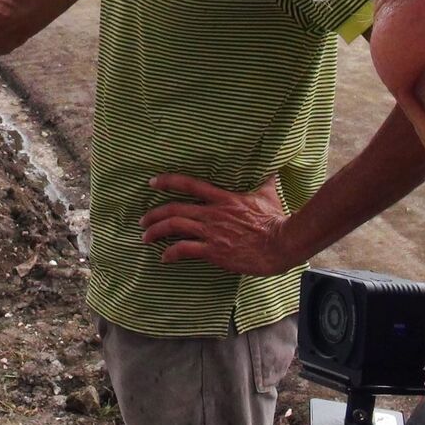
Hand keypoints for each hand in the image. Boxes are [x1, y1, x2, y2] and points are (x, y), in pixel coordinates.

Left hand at [139, 174, 294, 276]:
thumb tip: (271, 166)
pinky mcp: (214, 251)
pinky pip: (185, 250)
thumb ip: (264, 179)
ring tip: (145, 237)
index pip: (189, 184)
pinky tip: (164, 258)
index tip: (152, 183)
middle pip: (174, 208)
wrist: (281, 242)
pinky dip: (170, 253)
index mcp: (223, 198)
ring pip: (174, 228)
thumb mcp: (268, 193)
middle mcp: (212, 213)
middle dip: (154, 214)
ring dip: (155, 232)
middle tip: (143, 219)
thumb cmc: (276, 219)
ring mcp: (211, 232)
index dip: (167, 181)